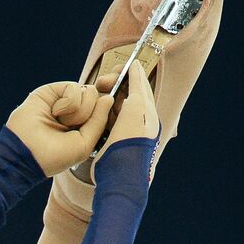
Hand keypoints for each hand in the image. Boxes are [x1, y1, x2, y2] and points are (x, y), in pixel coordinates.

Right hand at [5, 80, 113, 176]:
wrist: (24, 152)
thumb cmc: (53, 156)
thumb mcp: (84, 144)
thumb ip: (99, 121)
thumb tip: (109, 98)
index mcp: (86, 127)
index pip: (105, 112)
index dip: (109, 111)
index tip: (109, 117)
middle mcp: (77, 113)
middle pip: (100, 99)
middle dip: (90, 114)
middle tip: (72, 127)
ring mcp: (65, 101)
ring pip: (89, 92)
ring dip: (77, 110)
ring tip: (61, 122)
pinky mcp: (54, 91)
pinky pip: (74, 87)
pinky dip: (68, 102)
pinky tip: (55, 112)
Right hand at [91, 60, 159, 177]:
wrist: (120, 176)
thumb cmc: (129, 141)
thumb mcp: (136, 107)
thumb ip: (137, 86)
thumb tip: (136, 69)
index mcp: (148, 113)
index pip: (141, 85)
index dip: (130, 72)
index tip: (119, 67)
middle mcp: (139, 122)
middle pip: (127, 96)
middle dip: (115, 85)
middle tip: (101, 83)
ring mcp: (126, 133)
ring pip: (115, 108)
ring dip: (106, 99)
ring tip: (96, 94)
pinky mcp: (113, 143)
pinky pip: (108, 121)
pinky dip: (101, 113)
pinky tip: (95, 111)